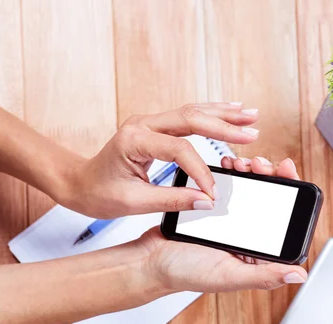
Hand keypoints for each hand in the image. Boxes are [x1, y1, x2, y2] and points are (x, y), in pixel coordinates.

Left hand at [60, 102, 259, 217]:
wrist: (79, 183)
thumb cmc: (99, 193)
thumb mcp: (134, 203)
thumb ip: (172, 201)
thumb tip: (206, 201)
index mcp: (134, 140)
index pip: (179, 150)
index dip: (200, 171)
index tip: (213, 193)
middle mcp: (142, 125)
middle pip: (191, 118)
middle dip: (224, 125)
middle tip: (252, 131)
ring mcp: (149, 123)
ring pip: (191, 112)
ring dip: (222, 115)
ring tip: (250, 116)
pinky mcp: (154, 129)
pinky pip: (186, 119)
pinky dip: (209, 117)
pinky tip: (227, 115)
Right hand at [134, 156, 306, 292]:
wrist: (149, 261)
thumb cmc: (185, 274)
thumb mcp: (228, 276)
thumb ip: (264, 276)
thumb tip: (300, 274)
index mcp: (257, 255)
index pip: (284, 221)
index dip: (291, 193)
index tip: (287, 172)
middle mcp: (247, 239)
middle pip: (271, 201)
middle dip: (270, 176)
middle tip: (260, 163)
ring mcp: (230, 223)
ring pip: (251, 191)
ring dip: (251, 172)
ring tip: (242, 162)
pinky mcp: (213, 212)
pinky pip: (229, 189)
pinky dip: (231, 174)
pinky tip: (228, 165)